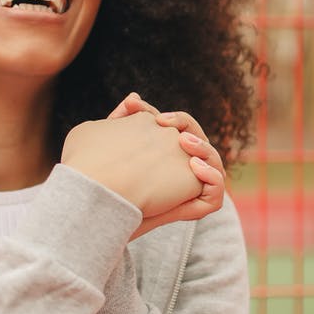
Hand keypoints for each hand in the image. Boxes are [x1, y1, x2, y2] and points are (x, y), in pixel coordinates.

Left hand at [106, 92, 224, 235]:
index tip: (139, 109)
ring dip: (203, 148)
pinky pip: (216, 194)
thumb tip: (133, 97)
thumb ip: (122, 123)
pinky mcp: (198, 207)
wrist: (98, 215)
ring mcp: (193, 188)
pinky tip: (194, 167)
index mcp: (167, 154)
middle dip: (185, 126)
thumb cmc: (103, 184)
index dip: (168, 116)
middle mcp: (183, 169)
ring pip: (213, 162)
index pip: (178, 127)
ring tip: (183, 143)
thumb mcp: (111, 148)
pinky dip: (212, 178)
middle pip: (198, 140)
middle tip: (165, 123)